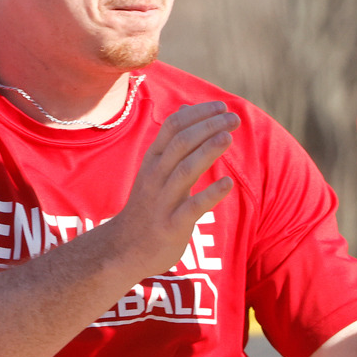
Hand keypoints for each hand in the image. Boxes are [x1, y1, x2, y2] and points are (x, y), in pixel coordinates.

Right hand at [105, 102, 237, 274]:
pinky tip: (227, 183)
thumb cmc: (147, 206)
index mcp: (152, 161)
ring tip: (228, 137)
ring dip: (207, 152)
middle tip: (233, 118)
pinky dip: (210, 194)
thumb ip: (173, 143)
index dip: (197, 114)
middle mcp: (155, 177)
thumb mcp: (155, 170)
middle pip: (180, 143)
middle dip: (207, 127)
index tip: (221, 106)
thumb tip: (188, 109)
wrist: (123, 250)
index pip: (172, 127)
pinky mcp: (171, 226)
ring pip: (184, 171)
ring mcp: (162, 202)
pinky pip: (191, 208)